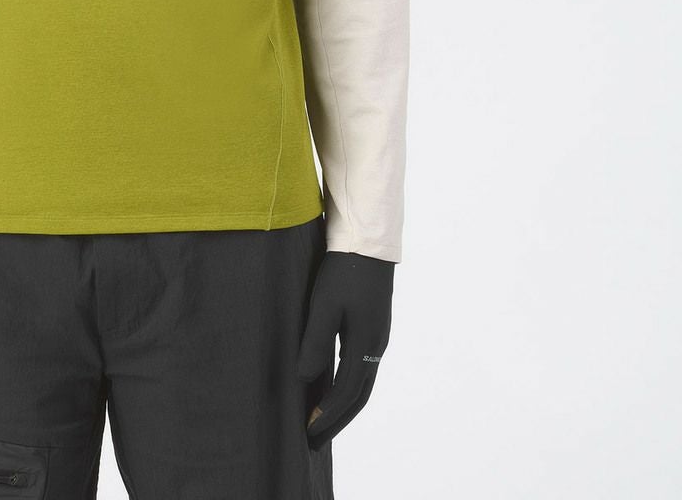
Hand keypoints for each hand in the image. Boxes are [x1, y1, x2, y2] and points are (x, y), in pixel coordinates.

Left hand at [296, 250, 394, 450]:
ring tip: (321, 419)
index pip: (346, 393)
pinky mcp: (371, 326)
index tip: (308, 433)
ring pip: (362, 382)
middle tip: (315, 439)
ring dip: (343, 404)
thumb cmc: (343, 271)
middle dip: (338, 419)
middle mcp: (375, 345)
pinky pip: (360, 367)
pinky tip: (331, 384)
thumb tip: (304, 379)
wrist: (368, 243)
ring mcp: (376, 336)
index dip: (327, 415)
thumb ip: (316, 342)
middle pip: (359, 396)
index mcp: (366, 344)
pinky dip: (347, 385)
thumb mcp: (324, 305)